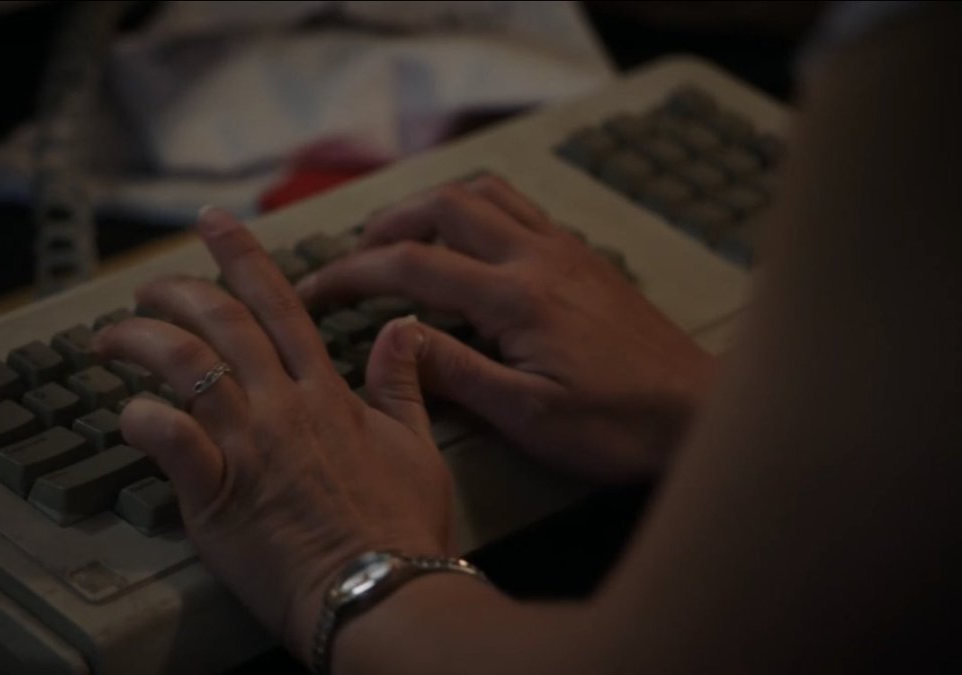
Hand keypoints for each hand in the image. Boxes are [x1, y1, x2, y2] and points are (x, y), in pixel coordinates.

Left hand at [94, 208, 453, 662]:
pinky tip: (124, 415)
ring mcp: (248, 445)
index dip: (242, 256)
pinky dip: (140, 419)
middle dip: (175, 291)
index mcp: (325, 391)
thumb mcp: (417, 446)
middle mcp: (282, 405)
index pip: (278, 303)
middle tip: (146, 288)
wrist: (380, 590)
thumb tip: (402, 330)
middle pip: (221, 322)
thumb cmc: (401, 528)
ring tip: (110, 339)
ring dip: (140, 341)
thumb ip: (401, 383)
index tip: (213, 223)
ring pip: (185, 365)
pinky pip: (167, 439)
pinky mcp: (217, 492)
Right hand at [297, 175, 716, 481]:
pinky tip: (469, 247)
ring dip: (433, 206)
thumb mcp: (526, 414)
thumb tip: (393, 337)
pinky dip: (477, 211)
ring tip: (403, 239)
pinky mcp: (583, 258)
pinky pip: (519, 208)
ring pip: (485, 194)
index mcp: (514, 296)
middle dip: (387, 224)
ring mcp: (564, 250)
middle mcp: (537, 256)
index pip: (411, 264)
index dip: (351, 273)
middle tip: (354, 259)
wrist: (699, 415)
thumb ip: (454, 371)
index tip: (314, 289)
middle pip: (443, 206)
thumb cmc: (617, 426)